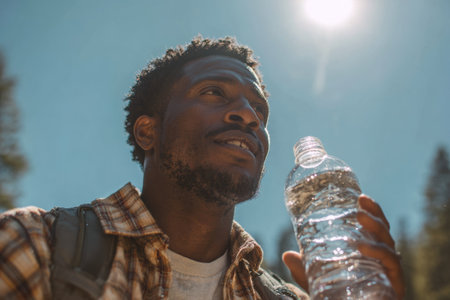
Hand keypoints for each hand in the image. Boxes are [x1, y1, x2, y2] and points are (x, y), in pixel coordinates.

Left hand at [282, 194, 404, 299]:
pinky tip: (362, 246)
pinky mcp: (395, 283)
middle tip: (361, 201)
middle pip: (385, 231)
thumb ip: (304, 270)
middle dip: (375, 213)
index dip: (373, 211)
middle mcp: (383, 260)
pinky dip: (378, 251)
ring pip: (388, 243)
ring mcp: (390, 271)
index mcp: (370, 253)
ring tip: (360, 216)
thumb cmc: (340, 296)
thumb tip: (286, 255)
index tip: (361, 197)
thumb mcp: (319, 280)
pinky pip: (391, 262)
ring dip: (376, 227)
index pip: (376, 228)